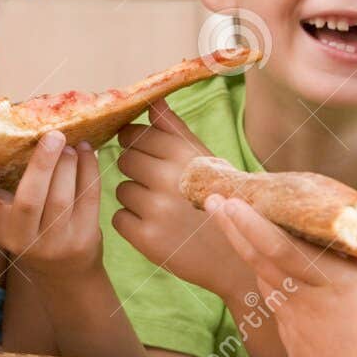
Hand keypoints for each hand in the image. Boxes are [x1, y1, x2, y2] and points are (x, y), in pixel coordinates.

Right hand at [0, 131, 101, 279]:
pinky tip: (85, 151)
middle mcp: (20, 236)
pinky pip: (88, 199)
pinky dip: (89, 170)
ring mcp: (53, 240)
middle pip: (29, 201)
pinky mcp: (82, 238)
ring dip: (68, 165)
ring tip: (69, 143)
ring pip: (62, 200)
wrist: (60, 267)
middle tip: (53, 134)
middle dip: (41, 165)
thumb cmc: (20, 225)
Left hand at [112, 101, 248, 299]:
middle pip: (125, 160)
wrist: (237, 256)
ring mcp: (157, 209)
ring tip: (162, 208)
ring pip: (121, 190)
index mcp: (185, 153)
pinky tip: (156, 226)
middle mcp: (169, 177)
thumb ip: (175, 130)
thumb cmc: (220, 201)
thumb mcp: (206, 161)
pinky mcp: (147, 238)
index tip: (147, 154)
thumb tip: (152, 100)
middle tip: (158, 186)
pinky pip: (119, 218)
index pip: (135, 135)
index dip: (136, 144)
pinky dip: (132, 223)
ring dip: (135, 198)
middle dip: (136, 171)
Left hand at [205, 195, 356, 356]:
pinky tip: (271, 273)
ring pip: (266, 283)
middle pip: (261, 260)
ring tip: (237, 227)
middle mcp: (308, 303)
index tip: (232, 201)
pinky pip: (278, 308)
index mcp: (339, 285)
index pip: (283, 248)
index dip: (254, 223)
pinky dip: (272, 286)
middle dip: (233, 228)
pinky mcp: (293, 348)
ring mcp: (296, 328)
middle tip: (214, 200)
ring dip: (251, 254)